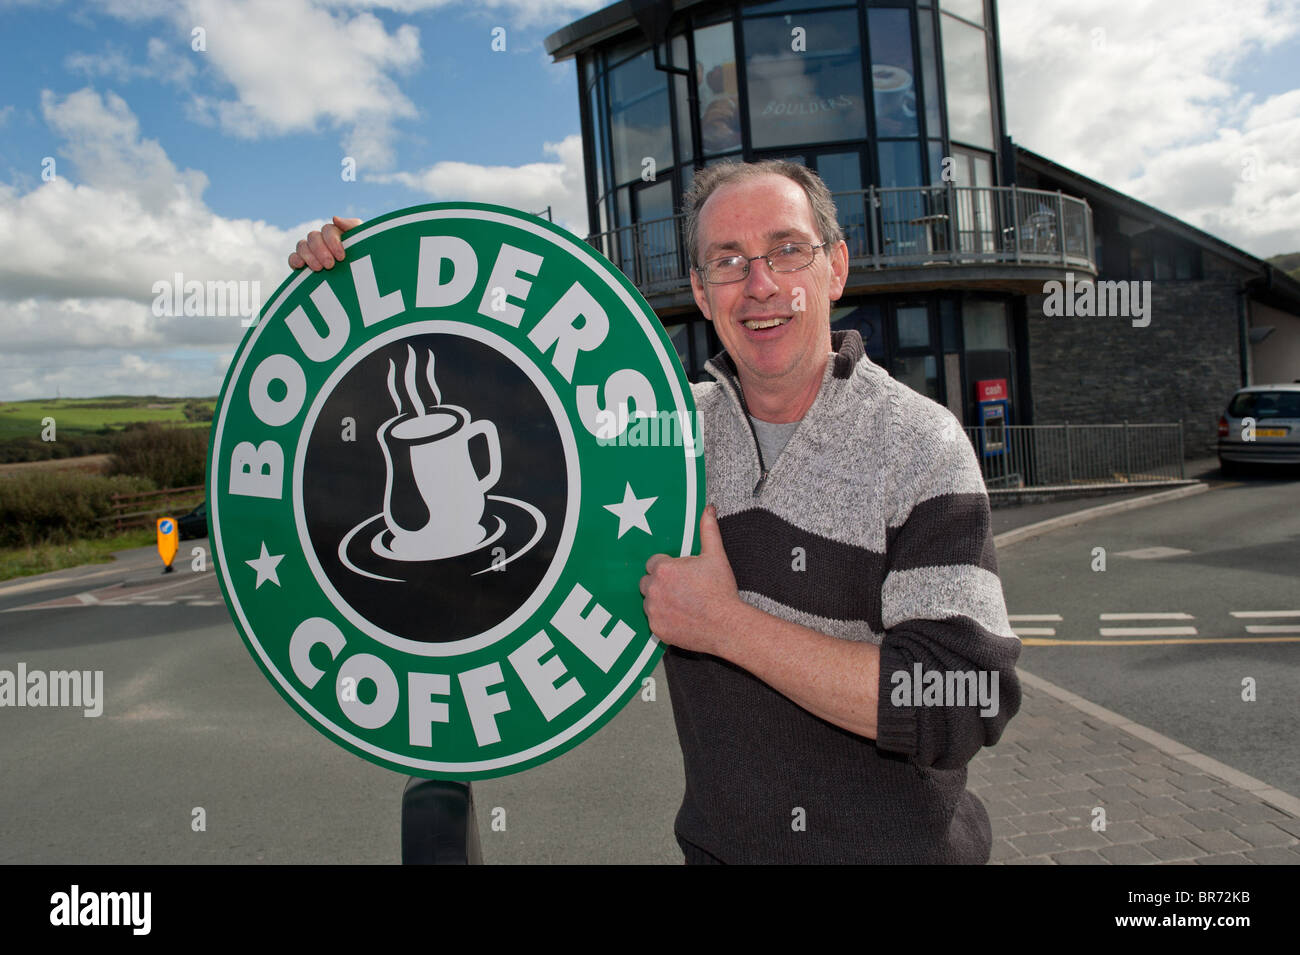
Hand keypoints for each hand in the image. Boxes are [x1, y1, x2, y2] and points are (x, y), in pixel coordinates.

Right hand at [288, 215, 362, 270]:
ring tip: (318, 269)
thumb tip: (334, 218)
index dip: (332, 241)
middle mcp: (321, 241)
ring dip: (309, 256)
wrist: (366, 283)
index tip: (341, 257)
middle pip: (313, 236)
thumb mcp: (366, 242)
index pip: (328, 230)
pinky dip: (295, 260)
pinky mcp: (302, 265)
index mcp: (336, 234)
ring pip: (302, 245)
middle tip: (330, 265)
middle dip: (320, 250)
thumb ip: (353, 227)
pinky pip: (293, 258)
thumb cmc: (367, 260)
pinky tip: (300, 265)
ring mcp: (311, 252)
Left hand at [640, 505, 743, 655]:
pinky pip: (654, 621)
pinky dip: (664, 620)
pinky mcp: (657, 629)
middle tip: (681, 589)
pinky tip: (681, 617)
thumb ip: (708, 530)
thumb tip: (708, 509)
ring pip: (649, 602)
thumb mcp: (716, 556)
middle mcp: (654, 590)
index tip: (681, 574)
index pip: (653, 563)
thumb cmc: (721, 591)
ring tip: (683, 603)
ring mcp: (654, 611)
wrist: (727, 625)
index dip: (668, 567)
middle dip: (660, 584)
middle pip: (647, 582)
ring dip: (660, 601)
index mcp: (664, 569)